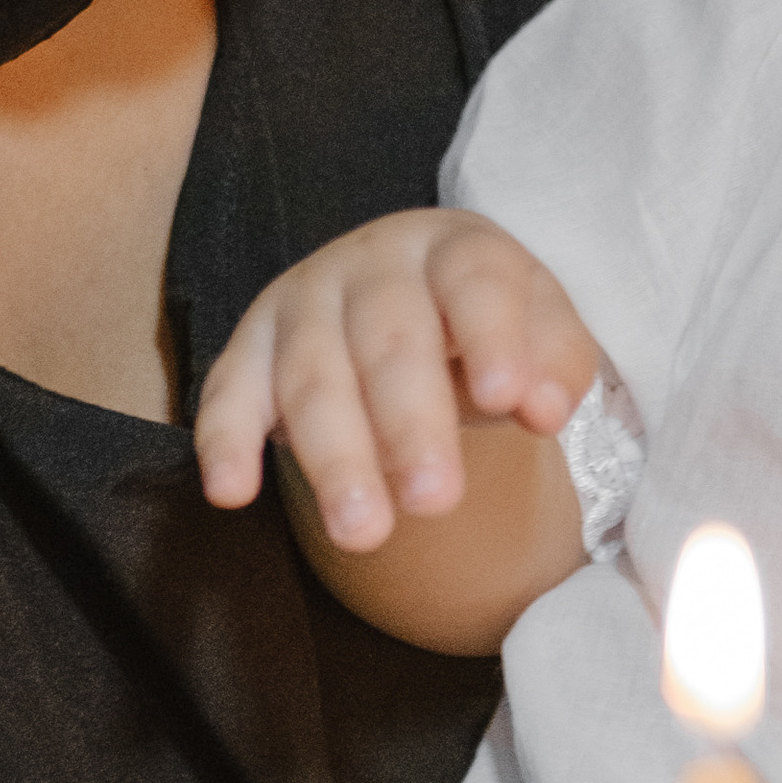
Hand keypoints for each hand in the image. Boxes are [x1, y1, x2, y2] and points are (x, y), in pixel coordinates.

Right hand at [196, 206, 597, 551]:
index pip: (475, 283)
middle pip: (389, 340)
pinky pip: (228, 391)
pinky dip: (224, 440)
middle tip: (435, 500)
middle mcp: (371, 265)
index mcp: (454, 249)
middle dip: (410, 424)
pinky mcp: (249, 346)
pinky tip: (231, 491)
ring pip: (312, 376)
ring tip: (362, 533)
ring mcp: (303, 301)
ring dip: (334, 457)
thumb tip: (545, 408)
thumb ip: (557, 364)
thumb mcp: (541, 331)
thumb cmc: (483, 324)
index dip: (492, 337)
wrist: (412, 295)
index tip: (507, 400)